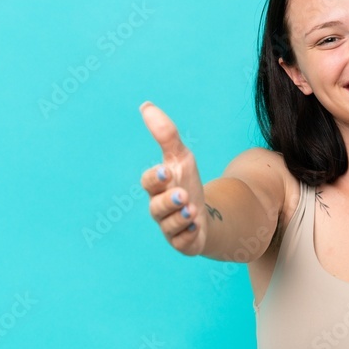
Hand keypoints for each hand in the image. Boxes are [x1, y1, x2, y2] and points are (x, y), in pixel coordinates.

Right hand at [139, 101, 207, 255]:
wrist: (202, 214)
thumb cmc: (186, 182)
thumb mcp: (181, 157)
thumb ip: (166, 135)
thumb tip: (146, 106)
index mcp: (157, 187)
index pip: (150, 182)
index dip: (156, 178)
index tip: (167, 172)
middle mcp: (159, 208)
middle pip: (156, 206)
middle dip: (169, 200)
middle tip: (183, 194)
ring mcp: (169, 227)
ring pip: (169, 225)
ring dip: (180, 217)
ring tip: (192, 209)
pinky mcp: (182, 242)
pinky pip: (182, 242)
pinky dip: (188, 235)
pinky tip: (196, 227)